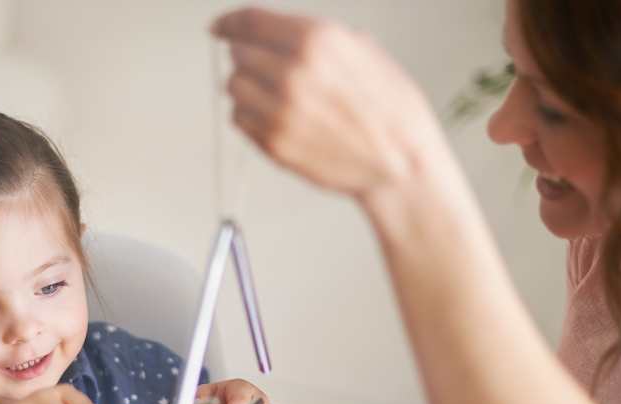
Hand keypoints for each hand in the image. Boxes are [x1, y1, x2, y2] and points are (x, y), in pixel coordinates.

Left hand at [212, 7, 440, 198]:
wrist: (400, 165)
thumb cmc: (391, 112)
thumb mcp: (363, 51)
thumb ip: (316, 36)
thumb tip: (278, 31)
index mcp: (316, 42)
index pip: (251, 22)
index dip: (230, 22)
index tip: (220, 27)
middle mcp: (292, 74)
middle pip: (239, 54)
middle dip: (251, 58)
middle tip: (271, 70)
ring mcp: (279, 111)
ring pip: (233, 87)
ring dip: (249, 88)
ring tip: (280, 97)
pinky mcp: (273, 143)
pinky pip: (239, 119)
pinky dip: (251, 116)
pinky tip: (280, 118)